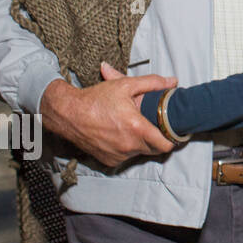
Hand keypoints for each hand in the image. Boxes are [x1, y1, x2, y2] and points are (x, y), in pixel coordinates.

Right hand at [39, 63, 177, 166]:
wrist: (68, 114)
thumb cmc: (96, 99)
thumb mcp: (125, 85)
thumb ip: (152, 83)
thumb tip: (173, 81)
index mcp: (137, 129)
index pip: (166, 145)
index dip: (173, 138)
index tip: (174, 130)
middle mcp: (129, 146)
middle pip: (156, 149)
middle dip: (159, 139)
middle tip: (156, 126)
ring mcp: (118, 155)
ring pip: (141, 153)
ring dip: (142, 143)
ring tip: (136, 128)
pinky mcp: (109, 160)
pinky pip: (126, 157)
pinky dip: (127, 148)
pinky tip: (122, 135)